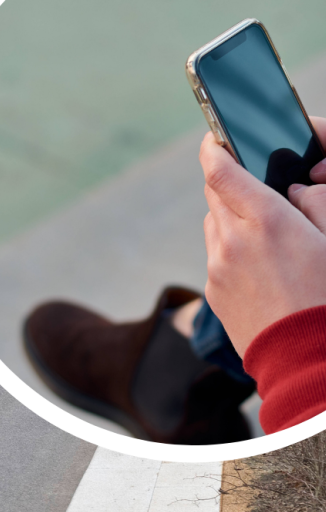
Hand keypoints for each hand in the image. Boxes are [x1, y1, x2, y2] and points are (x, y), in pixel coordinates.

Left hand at [200, 117, 325, 354]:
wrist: (304, 357)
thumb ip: (316, 204)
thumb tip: (296, 189)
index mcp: (267, 221)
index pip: (222, 171)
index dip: (213, 148)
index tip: (213, 136)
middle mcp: (232, 241)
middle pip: (214, 194)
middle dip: (227, 180)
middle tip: (245, 176)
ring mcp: (218, 267)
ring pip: (213, 223)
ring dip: (229, 215)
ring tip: (262, 226)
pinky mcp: (213, 290)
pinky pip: (215, 254)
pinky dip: (229, 245)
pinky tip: (258, 260)